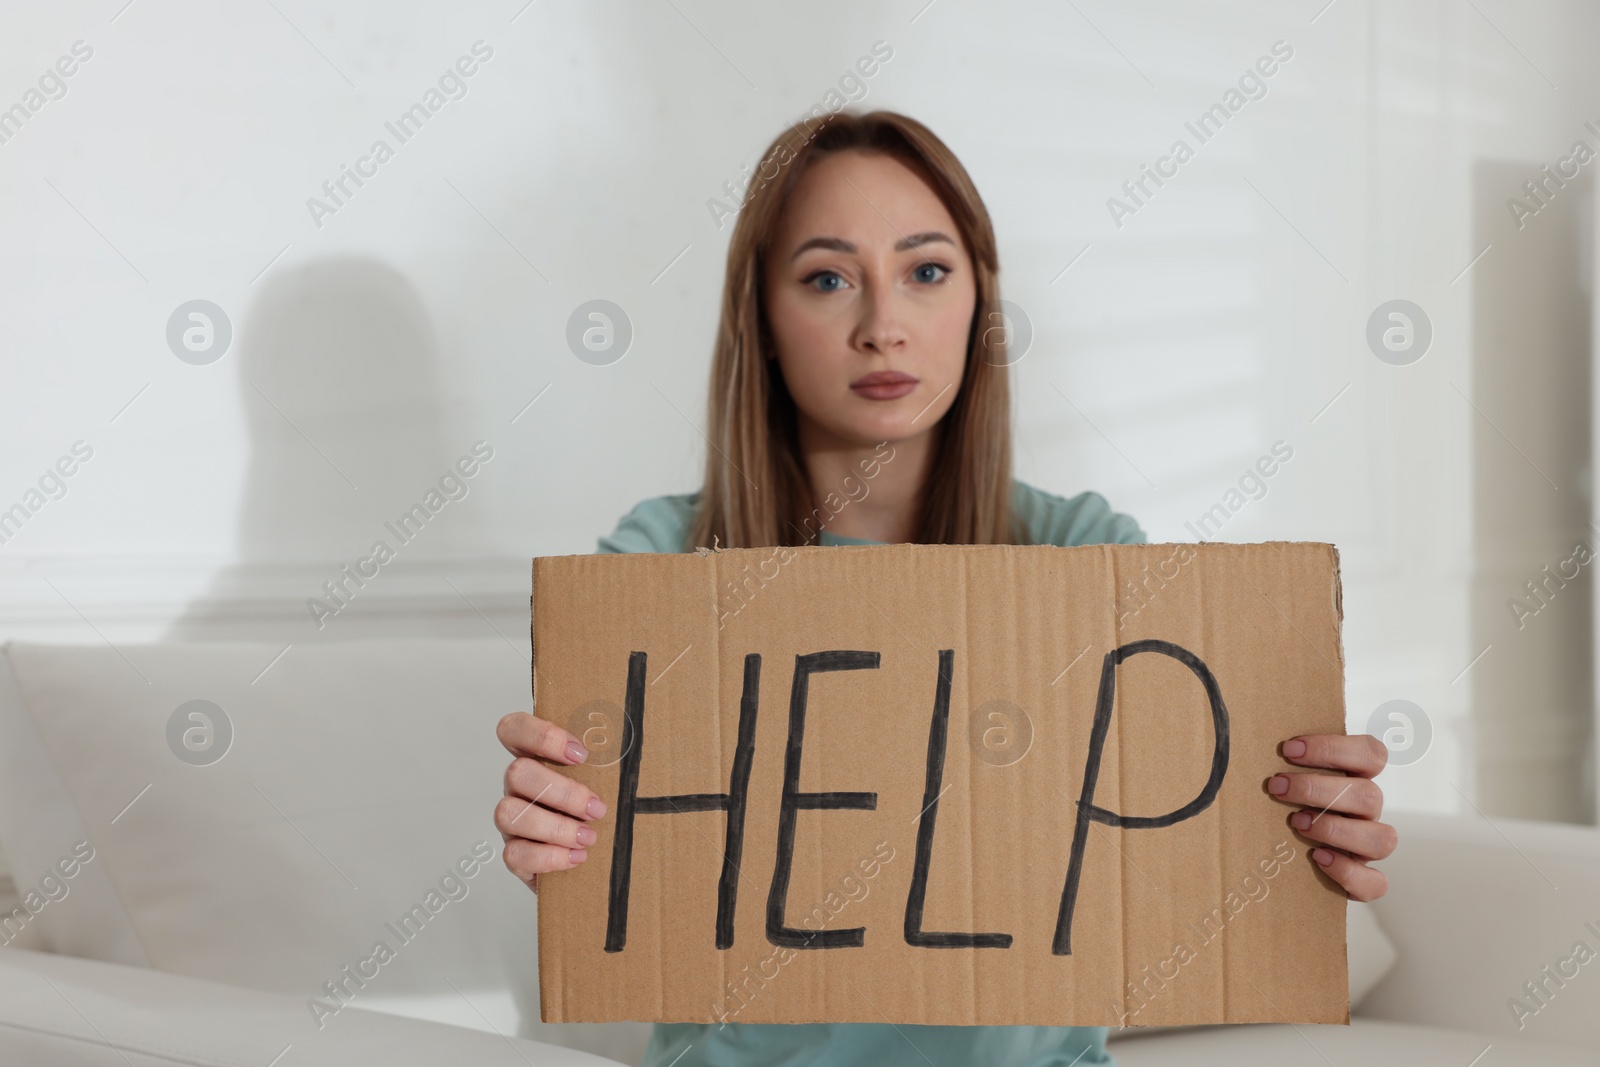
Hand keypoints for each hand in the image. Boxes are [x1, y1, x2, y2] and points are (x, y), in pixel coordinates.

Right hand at [495, 711, 608, 892]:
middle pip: (517, 773)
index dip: (541, 736)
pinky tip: (576, 856)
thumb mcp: (603, 783)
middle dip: (563, 792)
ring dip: (556, 827)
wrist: (593, 863)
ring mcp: (510, 821)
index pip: (513, 729)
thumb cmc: (596, 813)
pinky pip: (515, 854)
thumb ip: (608, 765)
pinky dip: (549, 856)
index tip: (580, 754)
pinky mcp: (514, 855)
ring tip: (589, 837)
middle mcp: (517, 787)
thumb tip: (644, 753)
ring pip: (509, 813)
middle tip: (596, 808)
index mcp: (535, 759)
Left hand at [1267, 734, 1396, 901]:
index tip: (1290, 749)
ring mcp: (1367, 846)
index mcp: (1355, 780)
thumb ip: (1280, 762)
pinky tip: (1318, 858)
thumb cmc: (1285, 808)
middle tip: (1279, 787)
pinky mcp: (1364, 880)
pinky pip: (1375, 882)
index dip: (1334, 748)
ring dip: (1336, 829)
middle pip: (1369, 795)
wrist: (1281, 861)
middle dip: (1319, 789)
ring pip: (1381, 838)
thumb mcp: (1284, 779)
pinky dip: (1349, 871)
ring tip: (1297, 823)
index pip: (1370, 754)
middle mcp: (1366, 812)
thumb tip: (1238, 737)